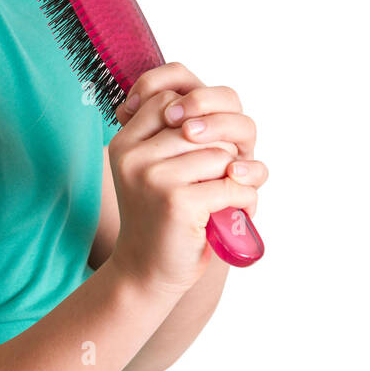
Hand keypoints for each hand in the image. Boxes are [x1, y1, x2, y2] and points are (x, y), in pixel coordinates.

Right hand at [106, 62, 268, 296]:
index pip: (172, 98)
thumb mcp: (157, 167)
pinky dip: (244, 199)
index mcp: (125, 141)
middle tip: (221, 176)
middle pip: (202, 125)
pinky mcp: (178, 202)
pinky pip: (233, 184)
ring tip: (226, 196)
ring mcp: (154, 178)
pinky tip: (233, 212)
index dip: (197, 119)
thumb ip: (177, 132)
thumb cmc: (161, 216)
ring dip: (236, 177)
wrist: (146, 272)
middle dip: (222, 151)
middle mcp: (134, 155)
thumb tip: (207, 114)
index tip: (199, 148)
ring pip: (222, 154)